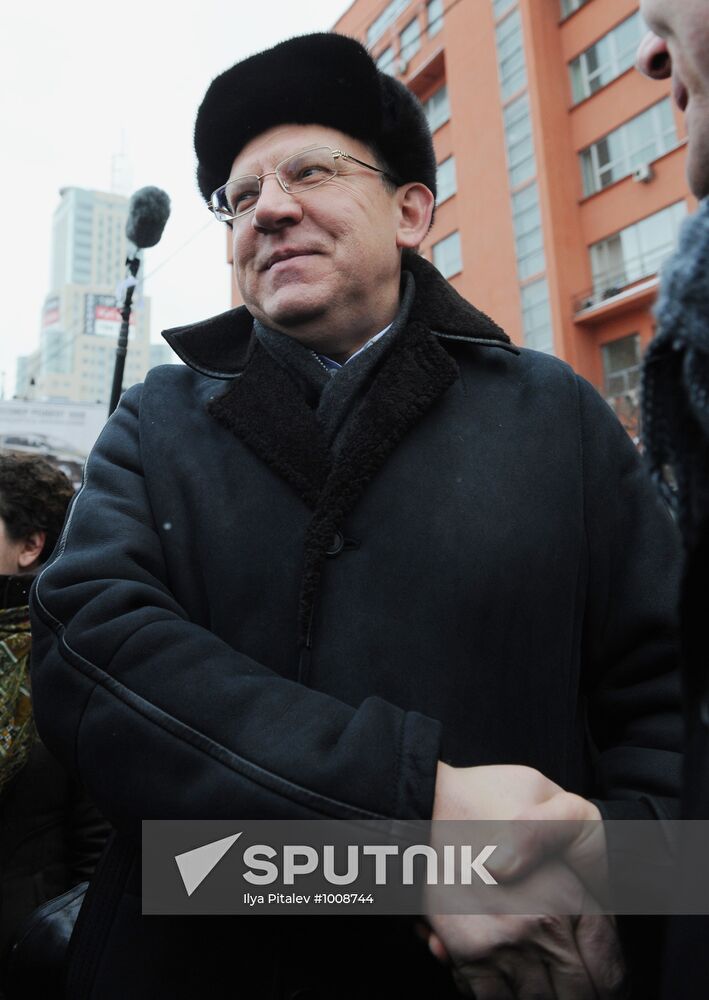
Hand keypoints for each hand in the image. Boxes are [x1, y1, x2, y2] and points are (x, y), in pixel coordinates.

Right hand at [427, 763, 623, 998]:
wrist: (423, 801)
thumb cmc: (489, 795)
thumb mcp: (556, 801)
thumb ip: (587, 852)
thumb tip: (597, 891)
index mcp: (571, 894)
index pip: (608, 967)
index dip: (610, 987)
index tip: (603, 989)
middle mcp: (541, 927)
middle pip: (576, 995)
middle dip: (578, 998)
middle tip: (571, 992)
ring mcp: (503, 944)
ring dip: (539, 999)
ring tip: (539, 989)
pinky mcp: (467, 952)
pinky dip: (500, 998)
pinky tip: (505, 985)